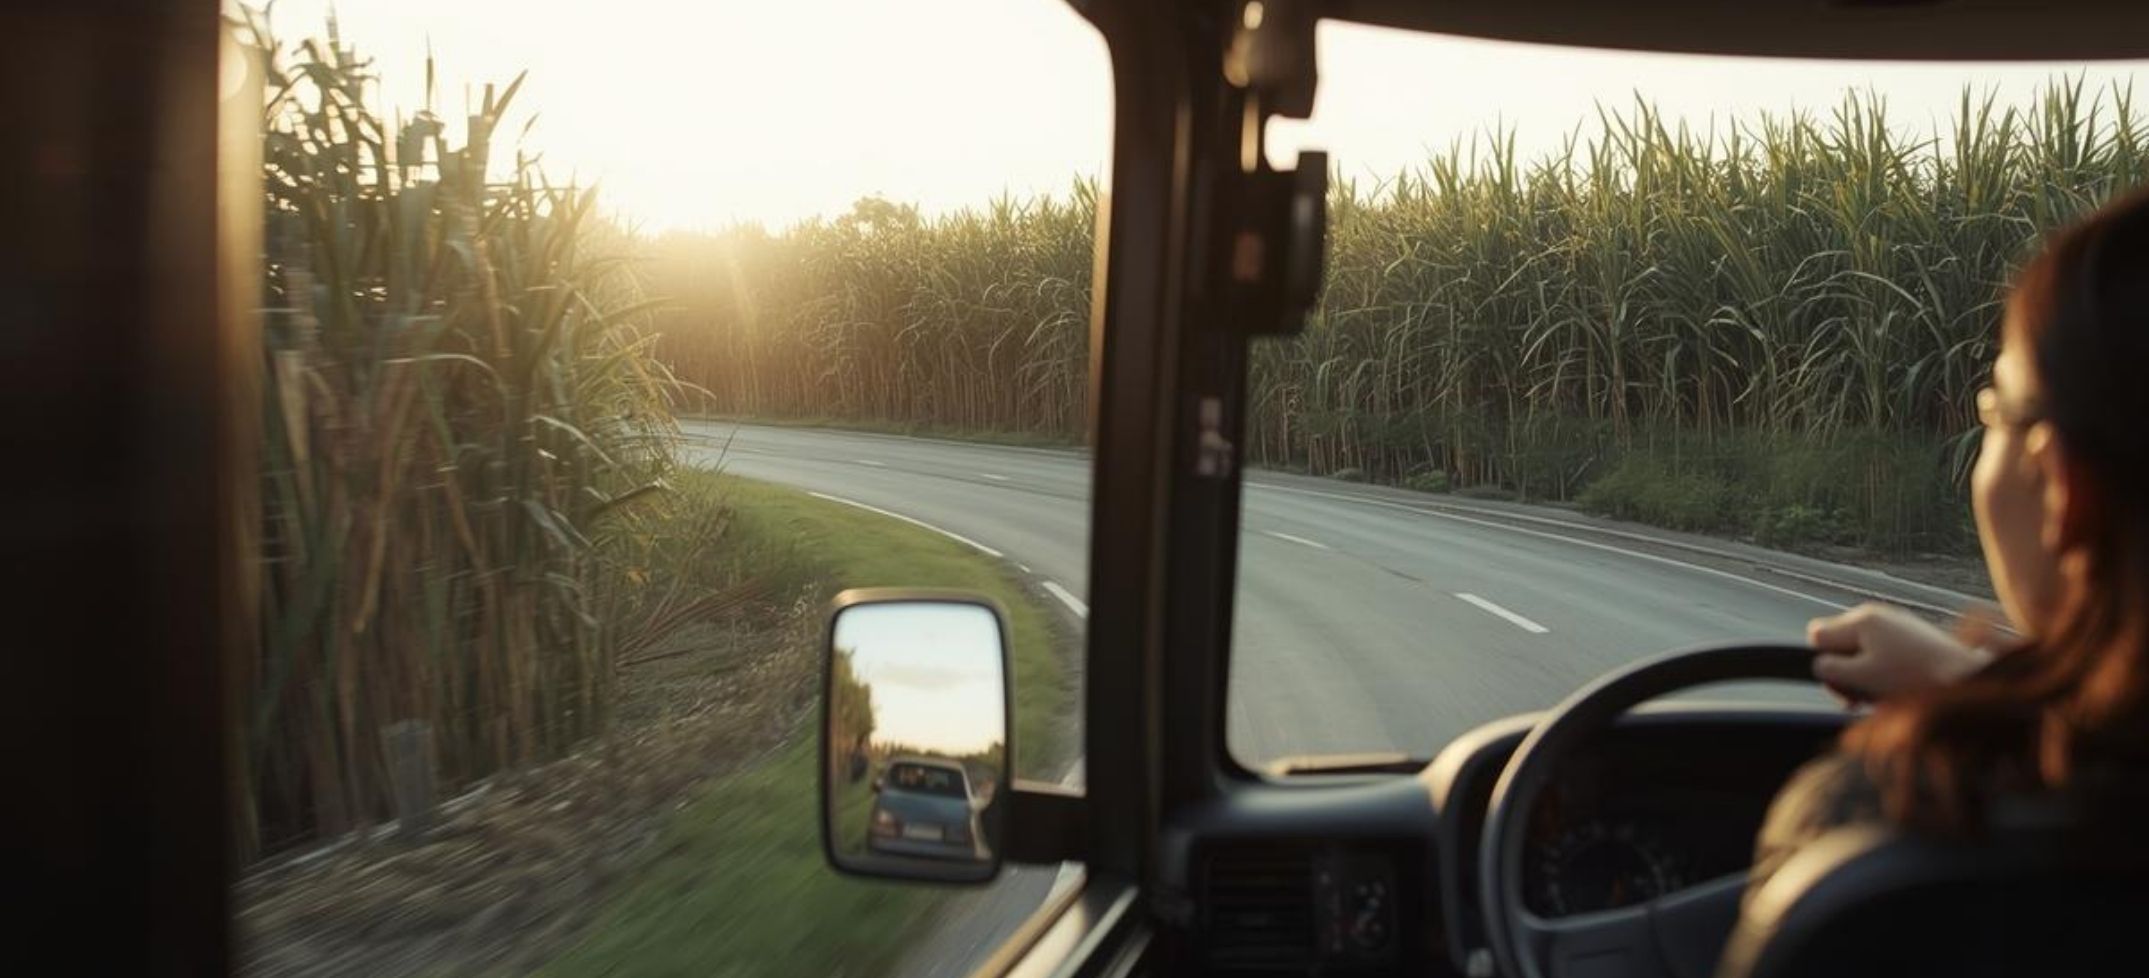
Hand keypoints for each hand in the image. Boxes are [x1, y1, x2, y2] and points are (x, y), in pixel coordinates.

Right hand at [1806, 603, 1994, 703]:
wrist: (1968, 677)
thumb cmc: (1914, 678)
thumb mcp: (1861, 678)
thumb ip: (1830, 669)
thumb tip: (1820, 664)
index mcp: (1861, 621)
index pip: (1817, 635)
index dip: (1823, 663)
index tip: (1843, 683)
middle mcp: (1877, 615)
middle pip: (1839, 644)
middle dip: (1845, 672)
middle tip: (1862, 697)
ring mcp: (1897, 624)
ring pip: (1862, 651)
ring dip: (1865, 676)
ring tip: (1884, 695)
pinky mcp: (1913, 637)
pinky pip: (1883, 653)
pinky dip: (1885, 672)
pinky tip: (1900, 688)